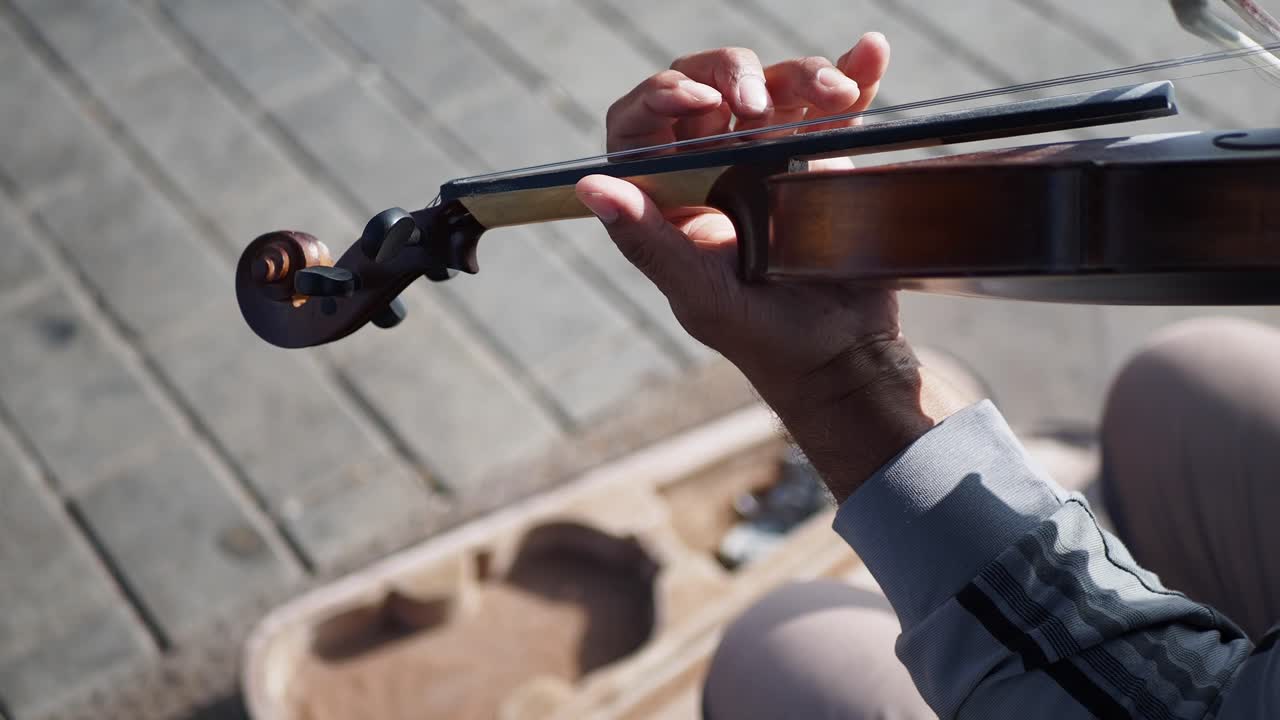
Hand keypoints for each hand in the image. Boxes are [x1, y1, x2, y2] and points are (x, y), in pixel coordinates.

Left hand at [576, 35, 968, 498]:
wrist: (843, 353)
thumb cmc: (761, 335)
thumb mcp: (699, 293)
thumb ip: (647, 241)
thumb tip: (590, 187)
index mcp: (668, 193)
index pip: (642, 123)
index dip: (659, 97)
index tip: (695, 99)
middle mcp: (712, 165)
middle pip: (709, 86)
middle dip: (732, 74)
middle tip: (758, 101)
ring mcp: (769, 153)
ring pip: (773, 85)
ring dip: (802, 75)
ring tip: (833, 95)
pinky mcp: (823, 154)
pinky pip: (832, 102)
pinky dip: (853, 72)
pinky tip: (870, 52)